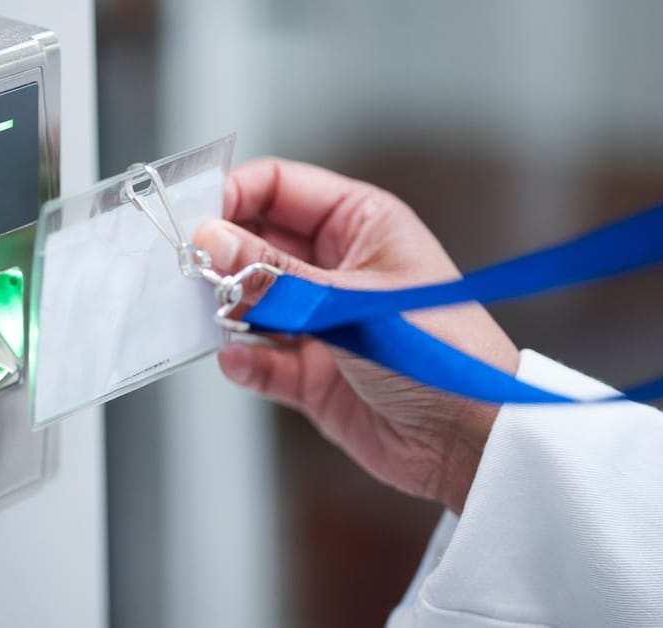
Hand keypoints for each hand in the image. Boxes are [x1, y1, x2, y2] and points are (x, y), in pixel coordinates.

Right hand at [193, 158, 519, 513]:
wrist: (472, 441)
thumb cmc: (442, 353)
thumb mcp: (352, 303)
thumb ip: (276, 276)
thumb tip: (212, 242)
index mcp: (359, 224)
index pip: (279, 187)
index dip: (234, 195)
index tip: (196, 219)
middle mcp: (334, 266)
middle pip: (254, 242)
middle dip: (220, 256)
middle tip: (190, 272)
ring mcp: (319, 320)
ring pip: (248, 300)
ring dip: (225, 310)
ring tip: (214, 318)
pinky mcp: (309, 373)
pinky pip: (258, 359)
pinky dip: (243, 362)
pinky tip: (240, 363)